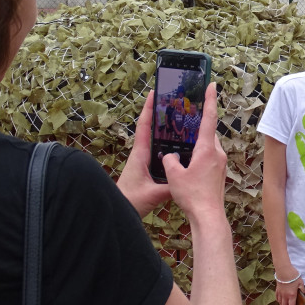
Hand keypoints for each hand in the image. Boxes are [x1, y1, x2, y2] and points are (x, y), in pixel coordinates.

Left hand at [117, 91, 171, 216]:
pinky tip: (180, 148)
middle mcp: (141, 155)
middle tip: (174, 103)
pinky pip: (159, 154)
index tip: (154, 93)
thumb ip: (171, 187)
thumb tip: (187, 179)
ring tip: (181, 121)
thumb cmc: (130, 201)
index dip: (149, 108)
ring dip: (165, 131)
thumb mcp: (153, 194)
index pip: (144, 126)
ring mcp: (144, 162)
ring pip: (156, 142)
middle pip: (151, 130)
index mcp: (140, 154)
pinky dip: (168, 147)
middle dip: (160, 115)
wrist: (117, 212)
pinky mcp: (147, 171)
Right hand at [162, 83, 226, 218]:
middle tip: (187, 117)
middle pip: (208, 133)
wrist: (208, 216)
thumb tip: (170, 157)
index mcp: (207, 149)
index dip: (209, 100)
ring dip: (197, 144)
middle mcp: (217, 154)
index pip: (209, 118)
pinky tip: (189, 164)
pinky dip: (200, 155)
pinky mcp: (219, 173)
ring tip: (183, 146)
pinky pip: (209, 157)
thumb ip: (170, 161)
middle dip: (197, 126)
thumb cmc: (193, 196)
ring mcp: (220, 164)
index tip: (212, 85)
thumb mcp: (174, 176)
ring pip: (208, 146)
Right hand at [274, 276, 303, 304]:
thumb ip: (302, 288)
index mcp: (292, 295)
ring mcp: (280, 293)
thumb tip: (303, 292)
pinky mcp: (277, 289)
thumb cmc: (292, 276)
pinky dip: (279, 301)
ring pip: (281, 303)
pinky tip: (280, 301)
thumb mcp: (300, 282)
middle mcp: (285, 296)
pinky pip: (277, 298)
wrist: (283, 270)